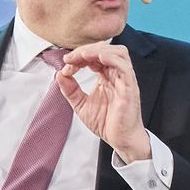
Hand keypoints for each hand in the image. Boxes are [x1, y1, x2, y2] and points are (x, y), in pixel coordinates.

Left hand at [58, 42, 151, 164]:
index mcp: (107, 77)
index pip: (95, 57)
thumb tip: (59, 74)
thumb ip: (70, 89)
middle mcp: (117, 75)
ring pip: (119, 53)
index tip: (66, 64)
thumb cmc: (106, 123)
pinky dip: (112, 58)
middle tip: (70, 58)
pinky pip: (124, 67)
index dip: (79, 56)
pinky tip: (98, 58)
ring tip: (83, 55)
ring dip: (99, 50)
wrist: (120, 139)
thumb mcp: (81, 104)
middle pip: (107, 49)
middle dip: (86, 50)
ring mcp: (124, 80)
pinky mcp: (130, 88)